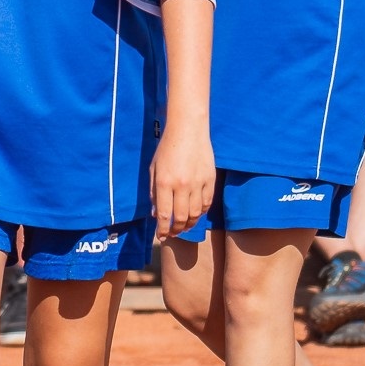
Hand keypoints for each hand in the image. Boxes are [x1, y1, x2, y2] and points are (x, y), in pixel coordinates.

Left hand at [150, 120, 213, 241]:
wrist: (188, 130)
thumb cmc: (167, 149)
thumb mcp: (154, 170)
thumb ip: (154, 193)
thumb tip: (157, 215)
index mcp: (164, 182)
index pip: (165, 215)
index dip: (163, 230)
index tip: (161, 236)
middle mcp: (182, 185)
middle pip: (181, 218)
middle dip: (176, 230)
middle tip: (173, 233)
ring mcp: (198, 183)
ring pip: (195, 213)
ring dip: (189, 224)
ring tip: (183, 226)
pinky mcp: (210, 180)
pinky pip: (207, 203)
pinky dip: (201, 212)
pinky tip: (195, 213)